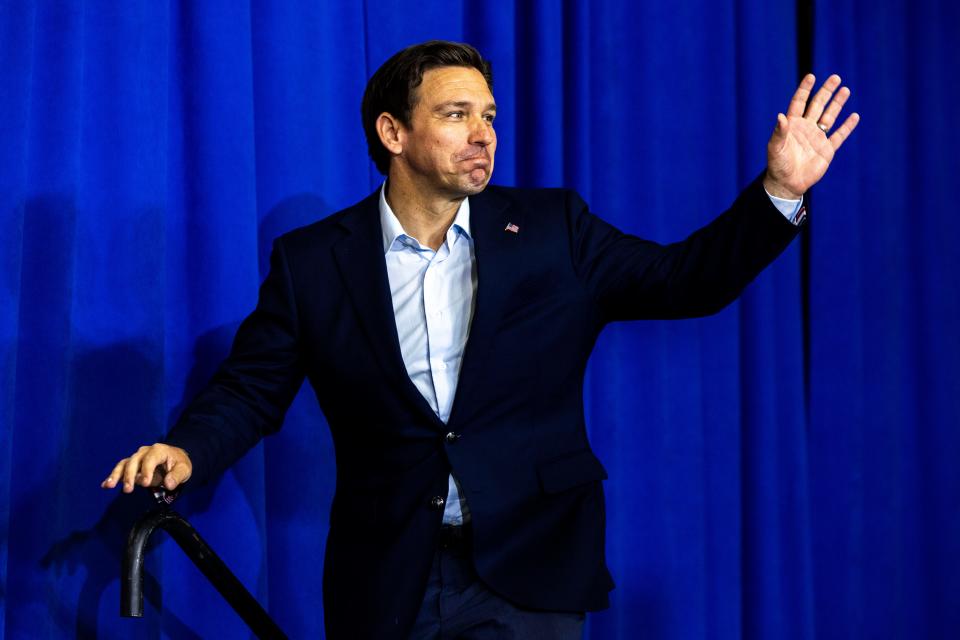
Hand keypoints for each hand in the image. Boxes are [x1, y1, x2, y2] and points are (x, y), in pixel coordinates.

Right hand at [101, 443, 191, 492]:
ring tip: (109, 486)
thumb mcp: (184, 469)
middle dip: (129, 475)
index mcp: (159, 450)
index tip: (145, 483)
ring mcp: (137, 457)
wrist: (175, 460)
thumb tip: (168, 484)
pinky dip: (113, 476)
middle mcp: (145, 451)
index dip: (146, 470)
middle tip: (128, 490)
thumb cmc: (179, 464)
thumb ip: (177, 476)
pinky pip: (121, 468)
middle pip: (134, 461)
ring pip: (124, 464)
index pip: (150, 459)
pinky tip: (105, 485)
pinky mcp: (132, 464)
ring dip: (116, 475)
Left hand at [764, 73, 859, 198]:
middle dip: (826, 92)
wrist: (787, 184)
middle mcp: (806, 128)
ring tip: (845, 89)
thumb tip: (780, 116)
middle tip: (835, 77)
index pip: (799, 103)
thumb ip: (779, 132)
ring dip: (837, 104)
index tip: (811, 76)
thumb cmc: (778, 165)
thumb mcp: (775, 148)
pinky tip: (854, 116)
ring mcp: (817, 138)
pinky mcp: (827, 150)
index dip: (805, 90)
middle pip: (818, 105)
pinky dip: (847, 126)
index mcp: (792, 125)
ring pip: (829, 117)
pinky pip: (839, 136)